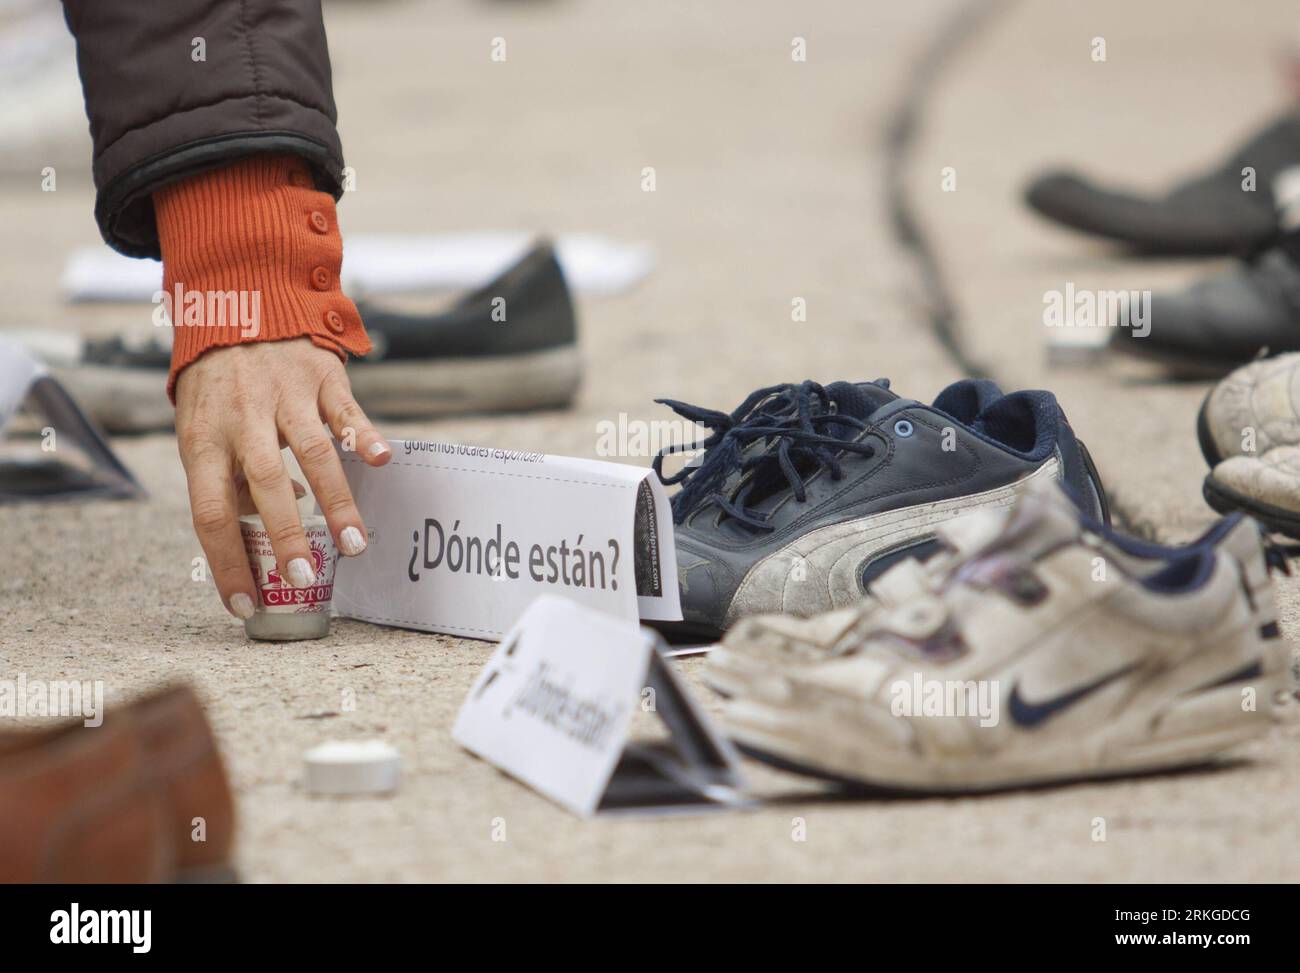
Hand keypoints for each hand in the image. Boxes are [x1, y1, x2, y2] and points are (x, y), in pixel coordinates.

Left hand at [174, 338, 390, 618]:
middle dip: (285, 535)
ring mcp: (284, 396)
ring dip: (335, 501)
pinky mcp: (320, 378)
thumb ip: (231, 478)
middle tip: (306, 575)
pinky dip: (362, 435)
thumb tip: (277, 520)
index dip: (226, 562)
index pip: (209, 514)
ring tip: (355, 543)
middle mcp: (242, 419)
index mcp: (204, 442)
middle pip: (264, 486)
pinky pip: (344, 411)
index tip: (247, 604)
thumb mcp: (204, 431)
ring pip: (311, 453)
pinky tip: (380, 460)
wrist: (240, 304)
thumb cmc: (222, 387)